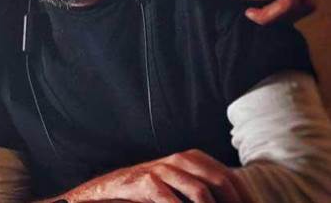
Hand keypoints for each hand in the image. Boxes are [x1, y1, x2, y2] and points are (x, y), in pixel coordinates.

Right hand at [64, 149, 252, 202]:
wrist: (111, 189)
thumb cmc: (150, 191)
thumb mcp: (180, 184)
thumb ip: (203, 187)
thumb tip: (236, 201)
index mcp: (192, 159)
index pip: (229, 177)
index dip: (245, 197)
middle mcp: (179, 160)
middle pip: (219, 182)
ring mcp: (162, 170)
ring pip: (200, 192)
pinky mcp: (146, 183)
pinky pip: (172, 200)